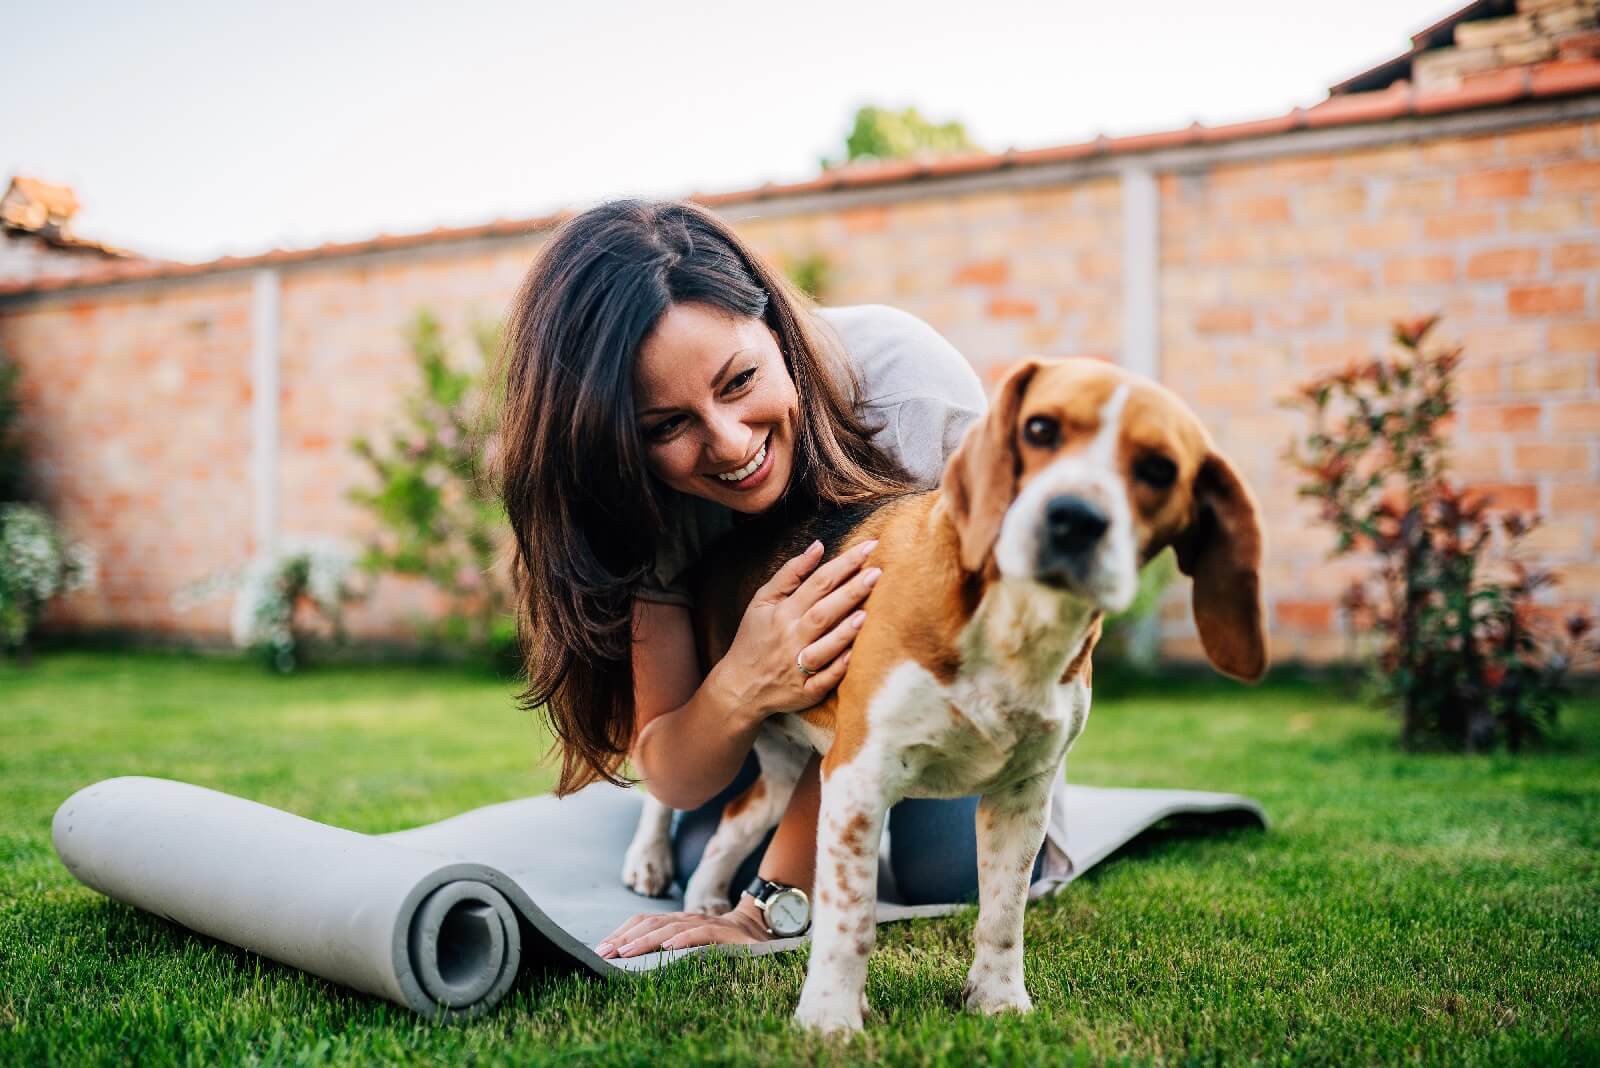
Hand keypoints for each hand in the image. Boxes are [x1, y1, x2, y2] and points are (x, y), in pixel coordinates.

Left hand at [596, 895, 771, 958]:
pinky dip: (684, 940)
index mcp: (677, 922)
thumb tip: (631, 958)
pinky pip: (701, 934)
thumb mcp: (692, 944)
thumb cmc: (721, 943)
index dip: (622, 932)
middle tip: (606, 953)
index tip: (601, 949)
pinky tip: (668, 949)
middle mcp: (688, 919)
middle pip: (652, 923)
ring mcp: (706, 924)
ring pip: (671, 928)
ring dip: (646, 939)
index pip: (644, 921)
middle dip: (626, 937)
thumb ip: (669, 948)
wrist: (761, 930)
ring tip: (627, 952)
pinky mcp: (725, 934)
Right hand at [713, 538, 881, 718]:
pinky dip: (838, 669)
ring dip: (844, 631)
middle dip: (850, 592)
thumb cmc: (755, 638)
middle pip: (823, 612)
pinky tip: (855, 655)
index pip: (817, 583)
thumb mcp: (762, 601)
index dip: (843, 564)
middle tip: (877, 573)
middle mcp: (791, 638)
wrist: (740, 686)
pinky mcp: (805, 692)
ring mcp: (798, 667)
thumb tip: (818, 546)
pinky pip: (824, 681)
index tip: (869, 548)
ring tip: (868, 612)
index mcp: (783, 613)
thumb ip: (790, 573)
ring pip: (824, 647)